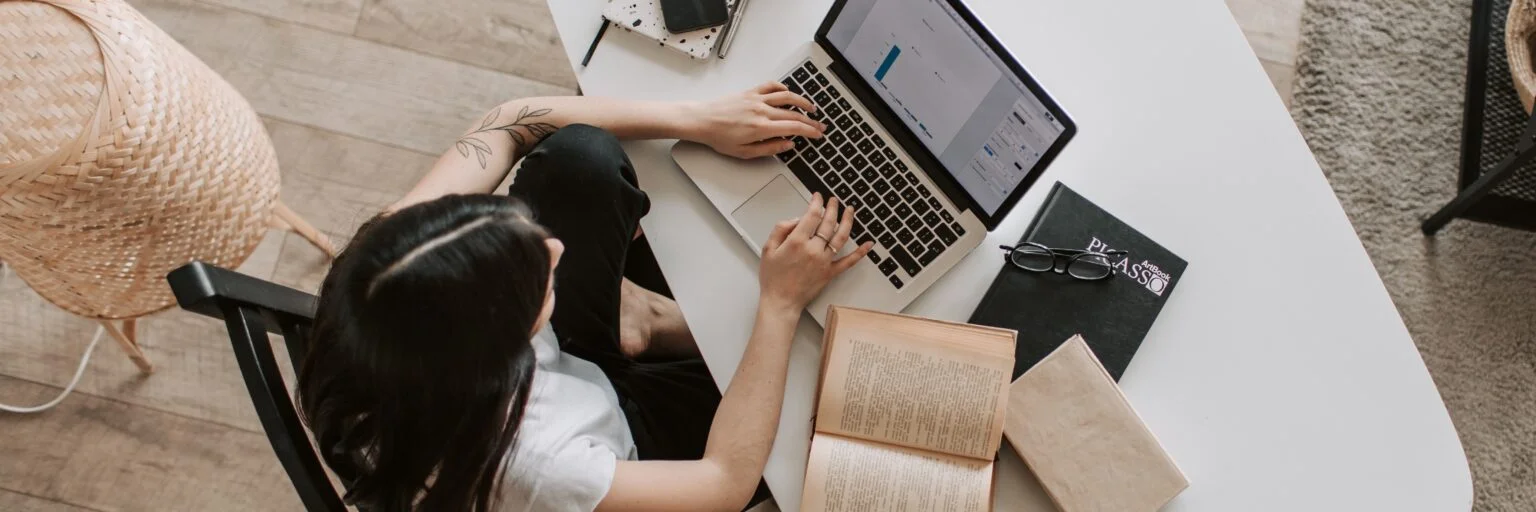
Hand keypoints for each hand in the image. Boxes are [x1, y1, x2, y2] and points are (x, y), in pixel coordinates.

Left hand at [684, 82, 826, 158]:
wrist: (701, 120)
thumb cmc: (719, 137)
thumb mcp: (744, 152)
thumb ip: (769, 149)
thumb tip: (787, 145)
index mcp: (762, 128)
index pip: (794, 127)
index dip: (810, 131)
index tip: (818, 134)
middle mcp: (762, 110)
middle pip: (794, 113)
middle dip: (810, 120)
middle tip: (819, 125)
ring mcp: (756, 99)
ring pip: (787, 96)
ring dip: (802, 101)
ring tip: (811, 108)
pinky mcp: (750, 92)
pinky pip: (771, 86)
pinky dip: (782, 88)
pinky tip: (788, 92)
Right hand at [757, 193, 874, 313]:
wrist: (781, 302)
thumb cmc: (773, 278)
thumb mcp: (768, 248)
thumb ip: (781, 229)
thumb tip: (797, 220)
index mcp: (797, 241)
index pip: (812, 215)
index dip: (816, 203)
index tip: (817, 197)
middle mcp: (813, 249)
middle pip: (828, 222)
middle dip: (832, 208)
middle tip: (834, 200)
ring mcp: (824, 261)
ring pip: (841, 237)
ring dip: (847, 221)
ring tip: (850, 210)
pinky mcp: (830, 273)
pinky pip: (849, 261)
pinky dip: (860, 252)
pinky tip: (868, 244)